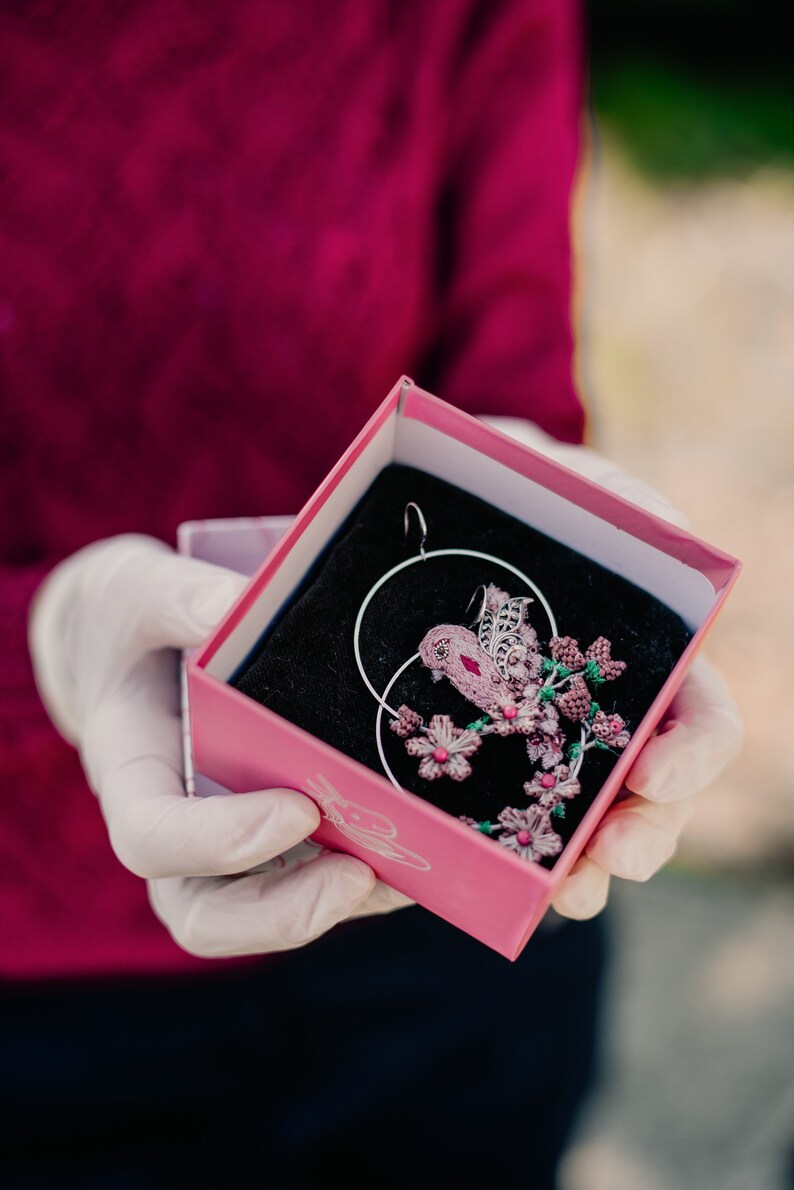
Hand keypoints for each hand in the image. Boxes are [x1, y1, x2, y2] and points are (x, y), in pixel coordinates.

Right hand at [29, 535, 408, 957]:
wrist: (136, 643)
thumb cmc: (135, 620)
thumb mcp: (143, 591)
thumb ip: (186, 598)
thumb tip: (246, 606)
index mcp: (130, 769)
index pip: (150, 836)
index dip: (220, 842)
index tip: (299, 809)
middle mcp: (173, 827)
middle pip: (204, 914)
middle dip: (283, 913)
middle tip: (359, 876)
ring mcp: (224, 842)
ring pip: (265, 913)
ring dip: (340, 904)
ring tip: (415, 872)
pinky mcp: (274, 838)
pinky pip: (313, 882)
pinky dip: (369, 882)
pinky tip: (429, 855)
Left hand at [481, 417, 742, 919]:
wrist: (470, 500)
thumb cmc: (527, 485)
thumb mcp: (562, 475)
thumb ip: (598, 497)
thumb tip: (612, 523)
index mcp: (655, 647)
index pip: (703, 718)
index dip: (691, 756)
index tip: (648, 779)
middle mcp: (620, 701)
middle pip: (655, 793)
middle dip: (640, 838)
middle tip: (601, 868)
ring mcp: (560, 729)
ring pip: (592, 818)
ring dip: (585, 866)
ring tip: (560, 894)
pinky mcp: (498, 745)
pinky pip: (514, 807)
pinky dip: (517, 846)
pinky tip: (497, 872)